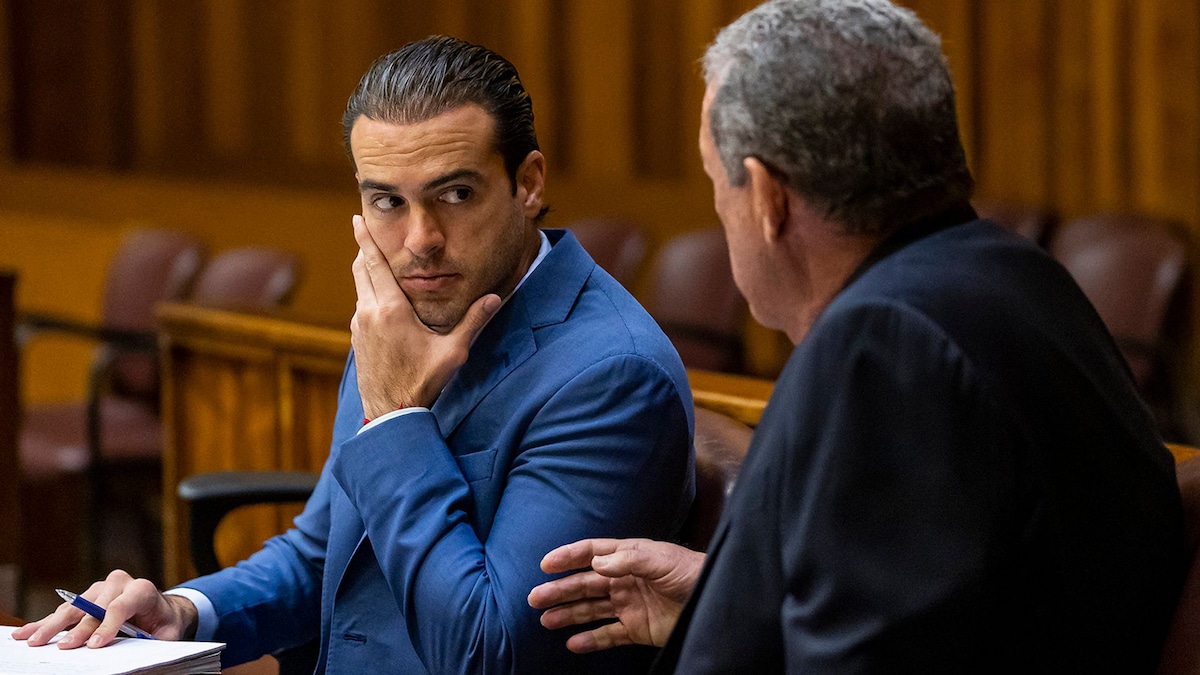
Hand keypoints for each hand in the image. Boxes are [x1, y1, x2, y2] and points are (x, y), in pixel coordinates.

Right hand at [10, 570, 197, 648]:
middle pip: (93, 607)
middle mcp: (119, 583)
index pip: (120, 606)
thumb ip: (155, 643)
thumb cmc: (164, 623)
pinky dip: (45, 621)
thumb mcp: (167, 634)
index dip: (107, 626)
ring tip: (35, 641)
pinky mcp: (86, 597)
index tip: (94, 646)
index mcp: (142, 590)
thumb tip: (143, 659)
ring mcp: (100, 588)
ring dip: (53, 625)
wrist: (162, 609)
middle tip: (64, 647)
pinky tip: (27, 632)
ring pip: (74, 607)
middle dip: (78, 629)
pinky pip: (64, 609)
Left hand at [350, 214, 500, 415]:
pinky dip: (368, 292)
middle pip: (361, 270)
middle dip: (365, 249)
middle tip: (366, 230)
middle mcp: (369, 313)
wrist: (390, 413)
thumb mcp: (453, 352)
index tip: (357, 218)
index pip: (375, 264)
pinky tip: (381, 298)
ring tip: (377, 261)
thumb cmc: (422, 382)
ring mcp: (359, 326)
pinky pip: (361, 305)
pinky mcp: (357, 339)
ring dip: (367, 272)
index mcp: (391, 310)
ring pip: (360, 288)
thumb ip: (473, 322)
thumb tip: (496, 298)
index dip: (366, 239)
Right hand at [528, 538, 704, 652]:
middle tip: (535, 598)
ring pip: (591, 610)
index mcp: (629, 557)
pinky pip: (609, 635)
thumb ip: (630, 559)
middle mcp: (624, 580)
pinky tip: (572, 644)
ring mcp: (629, 605)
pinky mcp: (637, 629)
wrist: (716, 600)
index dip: (568, 557)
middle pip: (585, 584)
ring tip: (546, 620)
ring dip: (568, 614)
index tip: (545, 564)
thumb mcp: (662, 560)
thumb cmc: (692, 572)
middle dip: (560, 590)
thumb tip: (597, 563)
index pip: (592, 553)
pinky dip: (590, 640)